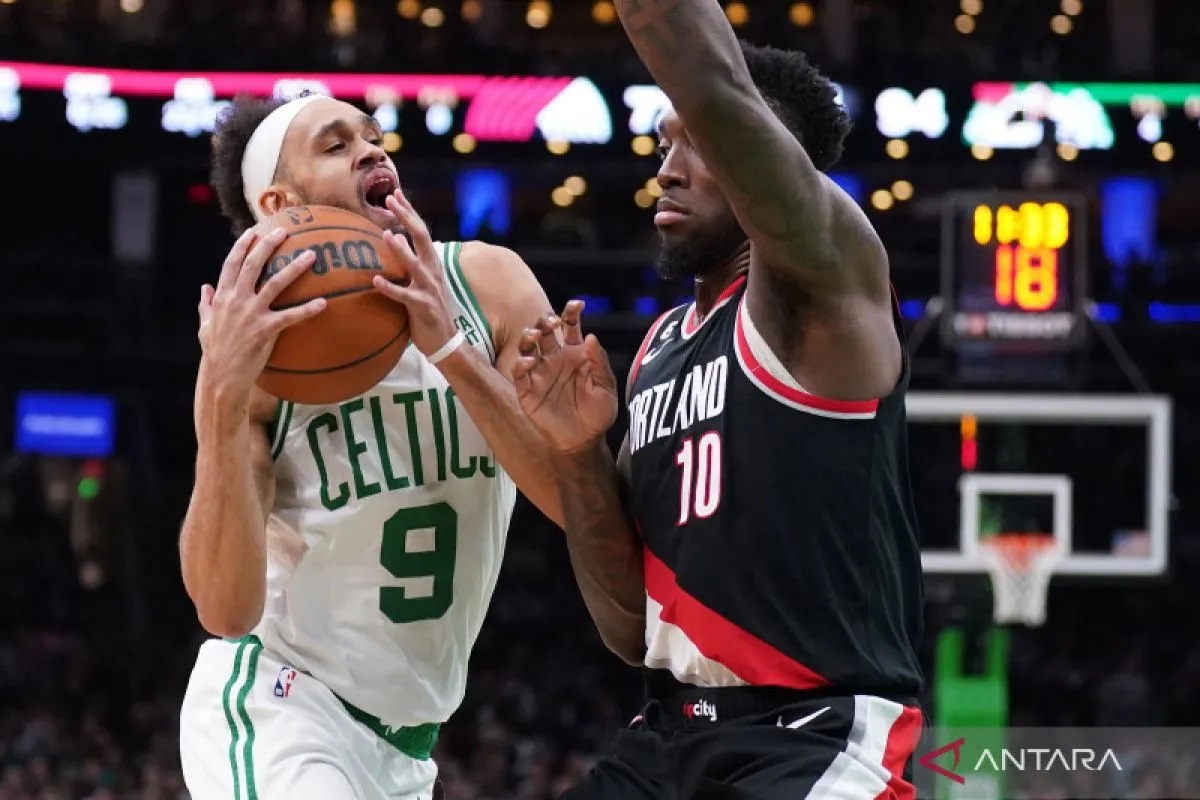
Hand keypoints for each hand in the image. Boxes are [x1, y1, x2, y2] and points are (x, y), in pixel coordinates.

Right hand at [196, 226, 324, 406]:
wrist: (221, 378)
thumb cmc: (215, 353)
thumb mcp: (205, 326)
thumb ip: (206, 305)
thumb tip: (204, 288)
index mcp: (223, 297)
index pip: (232, 263)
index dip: (243, 245)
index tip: (254, 230)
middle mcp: (236, 300)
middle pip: (253, 265)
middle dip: (268, 244)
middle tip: (285, 231)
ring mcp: (251, 314)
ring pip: (275, 284)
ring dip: (294, 268)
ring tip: (311, 255)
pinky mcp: (265, 330)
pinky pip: (290, 316)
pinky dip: (307, 309)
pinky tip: (324, 303)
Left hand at [372, 190, 460, 359]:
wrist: (446, 341)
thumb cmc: (428, 311)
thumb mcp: (421, 283)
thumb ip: (409, 264)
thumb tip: (392, 242)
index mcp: (432, 263)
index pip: (420, 231)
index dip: (409, 211)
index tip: (395, 193)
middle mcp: (433, 272)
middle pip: (421, 238)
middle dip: (406, 217)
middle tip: (390, 199)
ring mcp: (429, 289)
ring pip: (415, 265)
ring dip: (401, 250)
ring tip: (387, 235)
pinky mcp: (423, 307)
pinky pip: (404, 296)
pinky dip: (390, 288)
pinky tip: (375, 280)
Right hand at [512, 300, 618, 453]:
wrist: (585, 441)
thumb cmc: (599, 414)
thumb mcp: (605, 387)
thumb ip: (599, 363)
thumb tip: (591, 336)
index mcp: (575, 353)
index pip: (570, 325)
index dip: (571, 312)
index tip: (576, 305)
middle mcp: (555, 359)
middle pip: (543, 331)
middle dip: (544, 321)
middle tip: (551, 322)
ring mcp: (539, 373)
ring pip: (527, 346)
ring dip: (528, 337)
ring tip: (534, 335)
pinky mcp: (527, 390)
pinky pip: (519, 373)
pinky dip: (521, 364)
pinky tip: (529, 363)